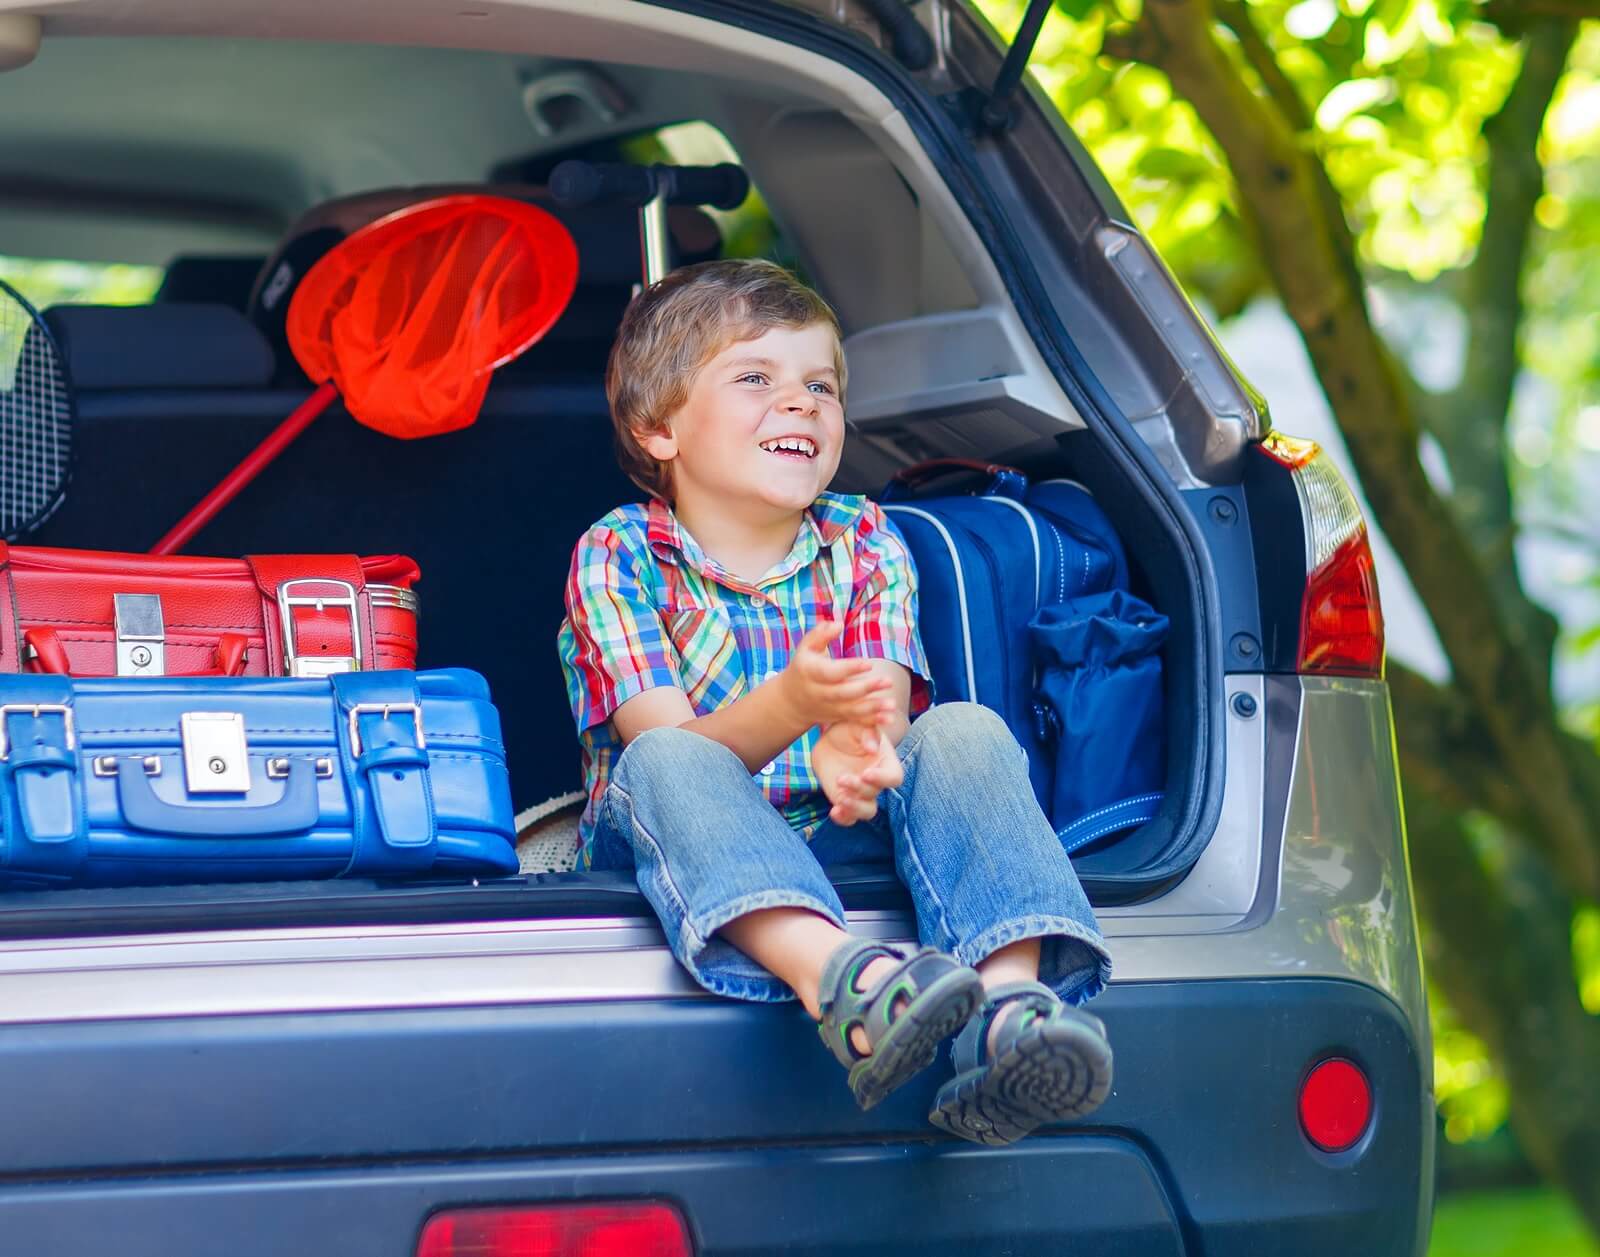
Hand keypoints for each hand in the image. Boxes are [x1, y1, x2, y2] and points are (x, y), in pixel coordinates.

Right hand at [774, 621, 894, 730]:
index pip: (831, 672)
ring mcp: (827, 707)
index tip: (869, 663)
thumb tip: (838, 624)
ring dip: (873, 708)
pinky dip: (871, 721)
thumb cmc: (804, 666)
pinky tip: (888, 719)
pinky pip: (854, 721)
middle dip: (866, 688)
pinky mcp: (836, 717)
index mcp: (810, 672)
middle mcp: (819, 692)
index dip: (850, 668)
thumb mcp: (806, 648)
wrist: (791, 700)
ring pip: (851, 710)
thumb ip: (820, 634)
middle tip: (888, 681)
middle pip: (843, 693)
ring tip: (892, 704)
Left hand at [813, 715, 902, 825]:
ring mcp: (861, 793)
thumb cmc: (850, 727)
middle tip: (841, 779)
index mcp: (885, 762)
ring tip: (840, 799)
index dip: (882, 779)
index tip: (865, 773)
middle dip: (859, 789)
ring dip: (855, 808)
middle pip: (875, 793)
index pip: (894, 777)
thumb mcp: (857, 723)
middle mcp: (876, 781)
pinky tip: (834, 811)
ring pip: (867, 811)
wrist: (830, 739)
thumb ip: (868, 731)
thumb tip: (873, 747)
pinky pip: (850, 817)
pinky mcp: (846, 800)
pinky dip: (844, 818)